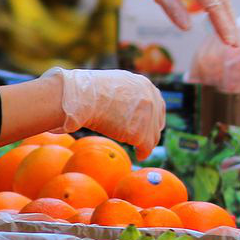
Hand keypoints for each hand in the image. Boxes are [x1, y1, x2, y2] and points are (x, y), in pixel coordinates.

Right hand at [45, 67, 163, 159]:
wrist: (82, 97)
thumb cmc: (88, 90)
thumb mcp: (115, 83)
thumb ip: (126, 92)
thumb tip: (122, 102)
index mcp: (145, 85)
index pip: (157, 104)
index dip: (151, 117)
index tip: (146, 125)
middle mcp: (151, 99)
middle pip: (157, 121)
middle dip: (151, 131)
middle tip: (143, 139)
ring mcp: (147, 116)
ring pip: (153, 136)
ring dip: (145, 143)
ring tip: (139, 149)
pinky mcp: (139, 132)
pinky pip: (146, 147)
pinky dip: (143, 153)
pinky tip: (139, 156)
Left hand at [101, 0, 238, 45]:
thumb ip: (172, 7)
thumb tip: (187, 28)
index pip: (213, 4)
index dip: (222, 24)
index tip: (230, 43)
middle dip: (230, 21)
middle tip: (235, 43)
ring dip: (227, 11)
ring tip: (230, 31)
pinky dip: (219, 1)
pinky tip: (218, 12)